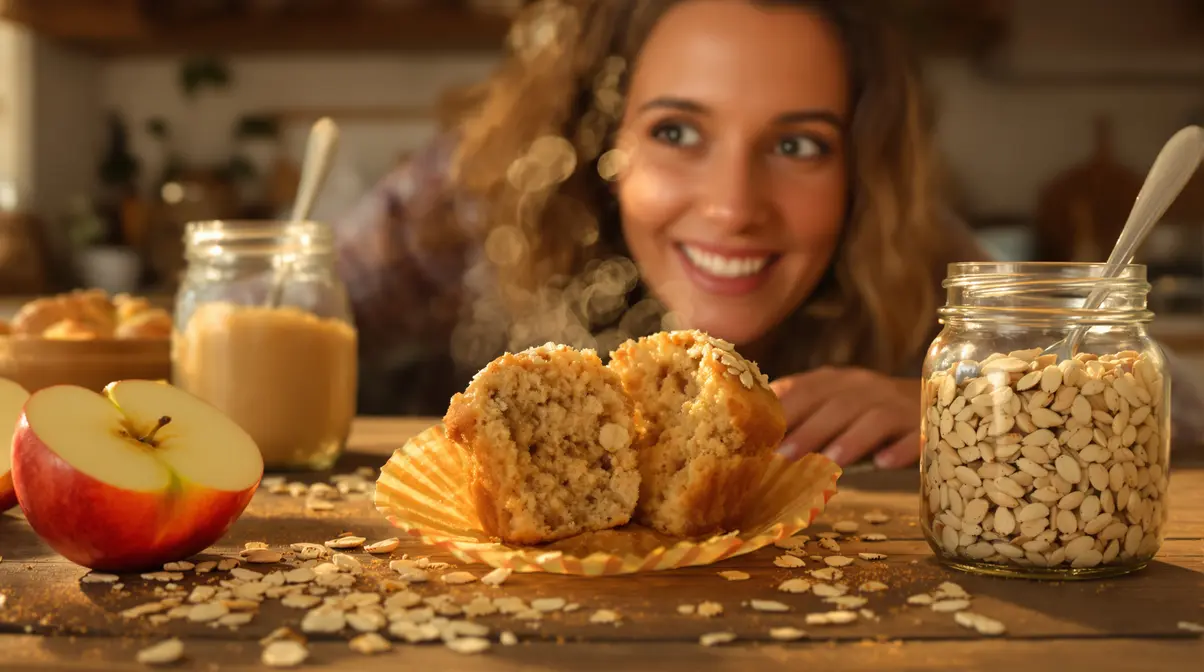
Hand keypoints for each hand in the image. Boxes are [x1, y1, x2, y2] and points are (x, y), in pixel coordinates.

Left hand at [770, 367, 919, 468]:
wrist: (937, 400)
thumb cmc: (870, 413)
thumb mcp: (834, 406)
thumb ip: (802, 416)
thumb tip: (758, 442)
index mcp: (837, 382)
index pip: (805, 388)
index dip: (782, 409)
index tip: (758, 434)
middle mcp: (866, 388)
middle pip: (836, 404)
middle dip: (808, 429)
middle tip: (784, 455)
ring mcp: (898, 404)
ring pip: (873, 418)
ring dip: (849, 440)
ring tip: (828, 462)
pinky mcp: (926, 424)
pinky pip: (914, 434)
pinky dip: (900, 448)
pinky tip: (883, 463)